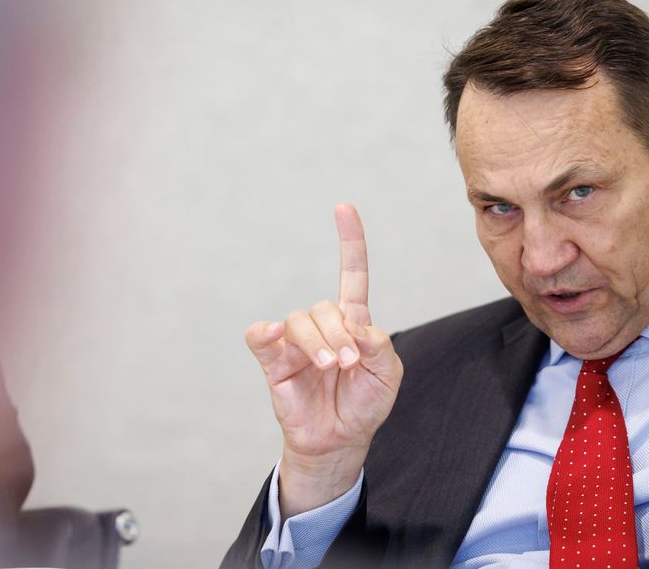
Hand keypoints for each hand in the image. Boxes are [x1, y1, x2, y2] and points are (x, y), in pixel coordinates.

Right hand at [245, 203, 403, 516]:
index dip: (350, 242)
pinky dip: (266, 332)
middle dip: (338, 333)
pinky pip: (261, 337)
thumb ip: (380, 349)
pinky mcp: (273, 361)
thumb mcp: (388, 377)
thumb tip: (360, 331)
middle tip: (349, 363)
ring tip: (328, 367)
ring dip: (315, 342)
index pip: (352, 275)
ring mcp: (295, 343)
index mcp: (354, 323)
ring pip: (298, 320)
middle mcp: (323, 326)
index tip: (344, 208)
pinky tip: (275, 337)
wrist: (340, 441)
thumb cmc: (364, 405)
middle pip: (325, 306)